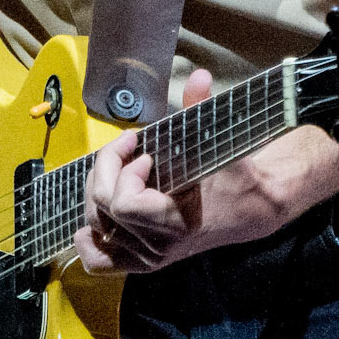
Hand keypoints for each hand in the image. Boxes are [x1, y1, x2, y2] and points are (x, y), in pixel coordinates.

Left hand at [76, 69, 212, 274]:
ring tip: (118, 170)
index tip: (145, 152)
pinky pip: (100, 261)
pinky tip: (93, 219)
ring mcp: (147, 258)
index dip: (123, 171)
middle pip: (103, 209)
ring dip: (98, 190)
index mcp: (175, 224)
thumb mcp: (219, 143)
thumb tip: (200, 76)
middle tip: (130, 151)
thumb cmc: (232, 177)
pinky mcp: (141, 262)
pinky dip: (89, 240)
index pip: (122, 204)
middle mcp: (157, 247)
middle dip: (108, 170)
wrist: (249, 210)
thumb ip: (202, 110)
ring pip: (95, 225)